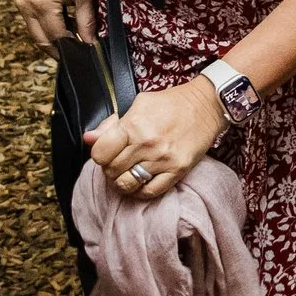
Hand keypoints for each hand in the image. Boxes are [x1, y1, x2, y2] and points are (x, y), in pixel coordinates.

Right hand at [16, 0, 94, 47]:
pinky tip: (66, 25)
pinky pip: (33, 21)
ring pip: (36, 32)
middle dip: (61, 49)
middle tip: (81, 52)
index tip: (87, 54)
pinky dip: (48, 27)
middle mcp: (26, 5)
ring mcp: (20, 2)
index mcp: (42, 3)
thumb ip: (87, 21)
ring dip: (54, 38)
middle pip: (42, 39)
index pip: (57, 37)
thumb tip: (91, 44)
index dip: (73, 48)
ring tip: (76, 37)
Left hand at [88, 77, 226, 199]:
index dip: (99, 155)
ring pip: (127, 184)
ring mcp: (163, 158)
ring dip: (123, 182)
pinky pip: (150, 191)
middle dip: (111, 168)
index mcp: (134, 124)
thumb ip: (111, 124)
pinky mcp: (178, 169)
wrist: (207, 105)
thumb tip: (88, 138)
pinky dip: (140, 191)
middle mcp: (147, 143)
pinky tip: (141, 182)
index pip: (99, 153)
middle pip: (112, 170)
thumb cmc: (172, 103)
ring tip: (128, 174)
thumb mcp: (139, 104)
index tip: (106, 152)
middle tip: (118, 162)